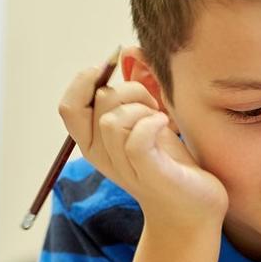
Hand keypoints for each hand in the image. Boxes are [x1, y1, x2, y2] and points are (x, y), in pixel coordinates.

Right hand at [58, 64, 227, 230]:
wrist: (191, 209)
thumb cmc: (168, 162)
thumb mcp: (141, 122)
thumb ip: (129, 95)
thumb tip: (126, 52)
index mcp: (94, 143)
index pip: (69, 107)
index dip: (85, 82)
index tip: (113, 75)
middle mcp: (102, 156)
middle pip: (99, 102)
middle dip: (130, 91)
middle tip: (152, 106)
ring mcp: (123, 166)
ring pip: (114, 118)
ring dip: (143, 108)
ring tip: (161, 120)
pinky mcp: (148, 172)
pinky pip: (135, 137)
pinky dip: (152, 123)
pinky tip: (165, 127)